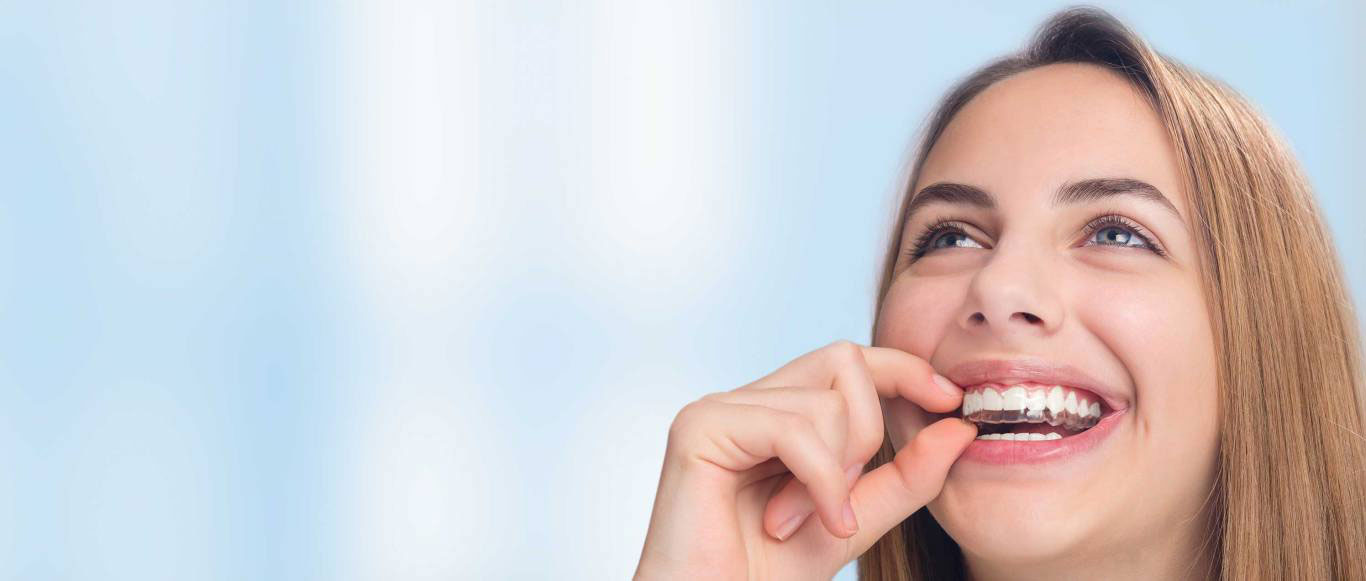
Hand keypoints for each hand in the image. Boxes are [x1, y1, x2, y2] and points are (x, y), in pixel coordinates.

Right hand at [634, 340, 975, 579]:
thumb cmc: (766, 573)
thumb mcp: (856, 518)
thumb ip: (906, 475)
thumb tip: (961, 426)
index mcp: (774, 413)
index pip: (846, 360)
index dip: (903, 368)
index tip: (952, 400)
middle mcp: (744, 400)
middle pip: (842, 360)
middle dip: (868, 429)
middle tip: (847, 497)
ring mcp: (718, 408)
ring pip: (824, 401)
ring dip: (837, 473)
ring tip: (809, 520)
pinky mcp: (701, 427)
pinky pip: (794, 429)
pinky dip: (821, 480)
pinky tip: (815, 521)